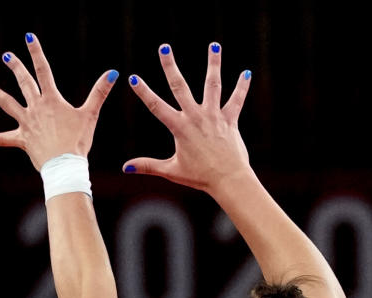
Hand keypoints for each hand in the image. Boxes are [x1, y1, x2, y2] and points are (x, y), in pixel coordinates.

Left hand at [0, 33, 116, 169]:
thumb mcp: (90, 114)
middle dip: (15, 67)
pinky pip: (2, 139)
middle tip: (6, 55)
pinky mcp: (22, 140)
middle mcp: (36, 108)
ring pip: (6, 103)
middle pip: (24, 82)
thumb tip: (114, 73)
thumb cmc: (78, 141)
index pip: (43, 70)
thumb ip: (99, 92)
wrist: (65, 165)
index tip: (28, 37)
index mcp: (51, 100)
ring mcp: (26, 123)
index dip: (36, 52)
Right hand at [124, 42, 251, 196]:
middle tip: (163, 47)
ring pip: (213, 84)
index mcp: (179, 127)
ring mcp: (214, 116)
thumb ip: (147, 166)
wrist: (228, 179)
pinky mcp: (230, 120)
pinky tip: (247, 73)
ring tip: (214, 45)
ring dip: (213, 64)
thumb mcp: (171, 171)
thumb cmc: (199, 177)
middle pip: (180, 86)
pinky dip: (242, 87)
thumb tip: (125, 168)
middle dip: (170, 66)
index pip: (156, 106)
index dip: (143, 92)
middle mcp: (196, 117)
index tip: (133, 78)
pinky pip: (237, 100)